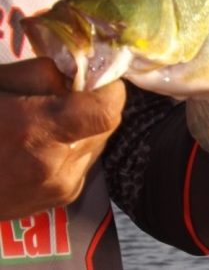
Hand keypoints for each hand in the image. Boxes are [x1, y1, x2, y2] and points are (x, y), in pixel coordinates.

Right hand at [0, 58, 124, 219]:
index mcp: (34, 131)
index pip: (106, 111)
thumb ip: (43, 72)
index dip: (109, 90)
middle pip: (104, 126)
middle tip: (60, 97)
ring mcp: (59, 187)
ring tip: (42, 125)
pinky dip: (72, 149)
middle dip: (90, 106)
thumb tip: (78, 73)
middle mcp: (54, 165)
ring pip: (97, 143)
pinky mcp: (61, 199)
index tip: (97, 78)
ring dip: (82, 129)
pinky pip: (84, 163)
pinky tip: (39, 147)